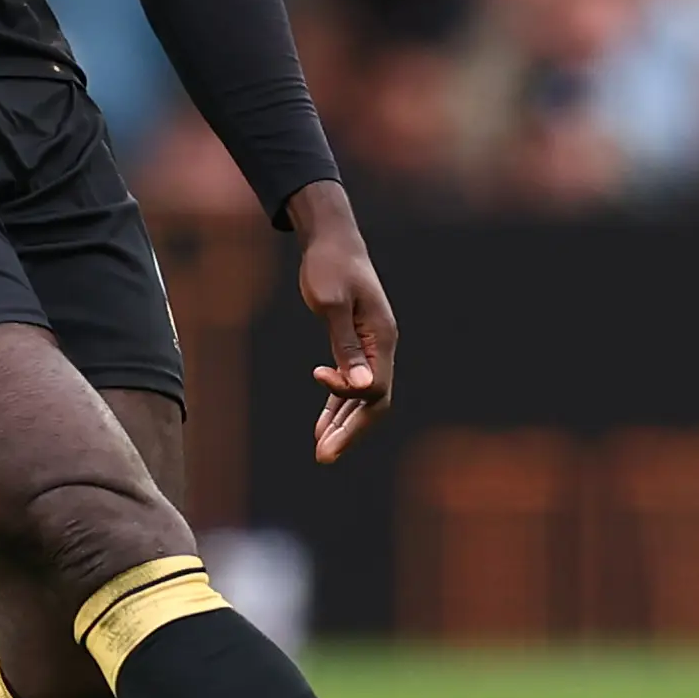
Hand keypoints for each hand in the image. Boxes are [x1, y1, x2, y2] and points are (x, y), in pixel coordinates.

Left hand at [286, 178, 395, 463]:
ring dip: (344, 426)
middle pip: (375, 403)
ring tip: (321, 452)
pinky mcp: (356, 346)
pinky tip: (321, 426)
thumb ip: (346, 346)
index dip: (347, 393)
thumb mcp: (332, 303)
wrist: (331, 239)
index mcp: (382, 338)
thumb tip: (364, 389)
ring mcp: (372, 348)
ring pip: (364, 399)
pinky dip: (337, 406)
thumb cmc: (329, 266)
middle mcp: (382, 348)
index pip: (374, 387)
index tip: (316, 373)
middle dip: (350, 432)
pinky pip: (352, 385)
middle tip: (324, 458)